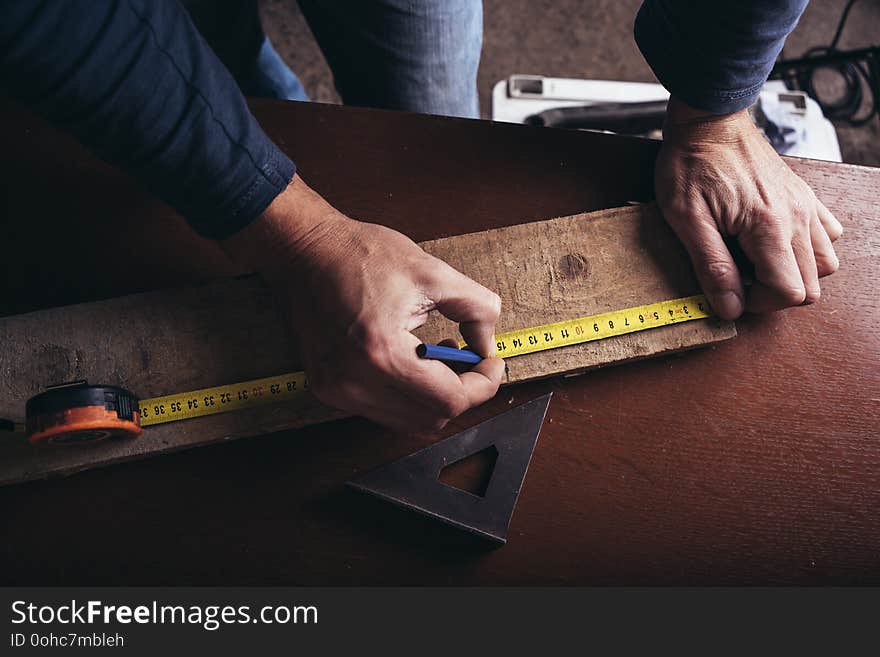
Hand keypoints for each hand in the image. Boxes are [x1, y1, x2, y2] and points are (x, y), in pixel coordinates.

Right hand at [222, 175, 504, 431]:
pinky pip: (383, 410)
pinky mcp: (327, 390)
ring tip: (436, 354)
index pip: (450, 400)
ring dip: (433, 396)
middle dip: (460, 391)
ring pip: (408, 421)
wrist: (306, 251)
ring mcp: (337, 391)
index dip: (483, 384)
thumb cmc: (362, 255)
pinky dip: (407, 395)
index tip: (492, 363)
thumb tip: (488, 346)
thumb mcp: (433, 273)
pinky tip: (410, 360)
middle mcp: (354, 383)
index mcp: (381, 353)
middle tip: (469, 357)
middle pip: (431, 419)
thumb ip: (476, 309)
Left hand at [656, 97, 842, 319]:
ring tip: (754, 261)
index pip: (789, 292)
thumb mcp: (687, 220)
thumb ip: (712, 266)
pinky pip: (826, 235)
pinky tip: (772, 242)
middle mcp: (797, 217)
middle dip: (775, 293)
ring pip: (824, 263)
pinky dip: (806, 249)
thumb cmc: (691, 166)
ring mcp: (805, 205)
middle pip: (812, 286)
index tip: (731, 290)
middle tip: (739, 277)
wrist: (707, 123)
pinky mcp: (804, 196)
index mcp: (769, 226)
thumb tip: (731, 308)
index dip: (759, 303)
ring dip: (793, 273)